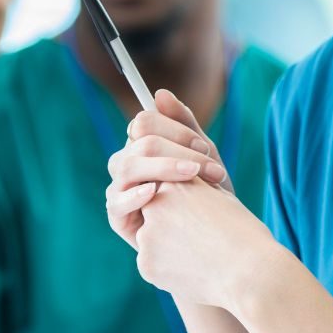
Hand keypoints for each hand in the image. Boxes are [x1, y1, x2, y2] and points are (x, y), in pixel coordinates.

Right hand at [106, 89, 232, 249]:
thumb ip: (185, 125)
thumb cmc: (209, 194)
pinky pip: (117, 201)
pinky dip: (135, 195)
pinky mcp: (118, 216)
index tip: (204, 147)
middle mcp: (128, 163)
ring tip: (192, 177)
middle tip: (211, 169)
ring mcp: (120, 188)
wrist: (215, 238)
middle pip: (139, 143)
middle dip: (177, 151)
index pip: (144, 122)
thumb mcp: (203, 157)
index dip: (175, 130)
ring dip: (164, 168)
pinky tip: (154, 193)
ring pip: (127, 166)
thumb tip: (159, 94)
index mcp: (143, 145)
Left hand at [134, 177, 275, 311]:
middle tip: (201, 242)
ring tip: (200, 259)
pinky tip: (193, 272)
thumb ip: (198, 191)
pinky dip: (169, 270)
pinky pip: (153, 266)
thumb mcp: (223, 200)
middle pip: (156, 217)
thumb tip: (187, 188)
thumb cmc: (245, 234)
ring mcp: (147, 237)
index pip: (168, 194)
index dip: (187, 210)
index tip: (205, 223)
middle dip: (171, 228)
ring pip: (152, 243)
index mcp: (174, 185)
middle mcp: (154, 206)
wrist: (251, 274)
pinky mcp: (146, 265)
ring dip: (169, 250)